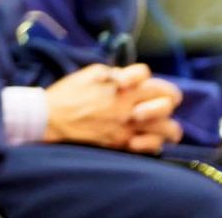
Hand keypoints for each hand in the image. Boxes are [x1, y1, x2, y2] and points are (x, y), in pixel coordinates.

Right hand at [44, 63, 183, 152]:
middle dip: (169, 101)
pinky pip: (154, 147)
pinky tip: (145, 138)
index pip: (154, 80)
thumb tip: (130, 78)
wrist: (51, 119)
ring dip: (168, 125)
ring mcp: (130, 128)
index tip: (143, 85)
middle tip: (160, 104)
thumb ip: (115, 73)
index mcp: (123, 88)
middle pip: (170, 103)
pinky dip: (154, 143)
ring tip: (160, 125)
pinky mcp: (124, 145)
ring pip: (170, 130)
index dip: (152, 81)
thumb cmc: (69, 93)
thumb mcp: (91, 73)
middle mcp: (131, 108)